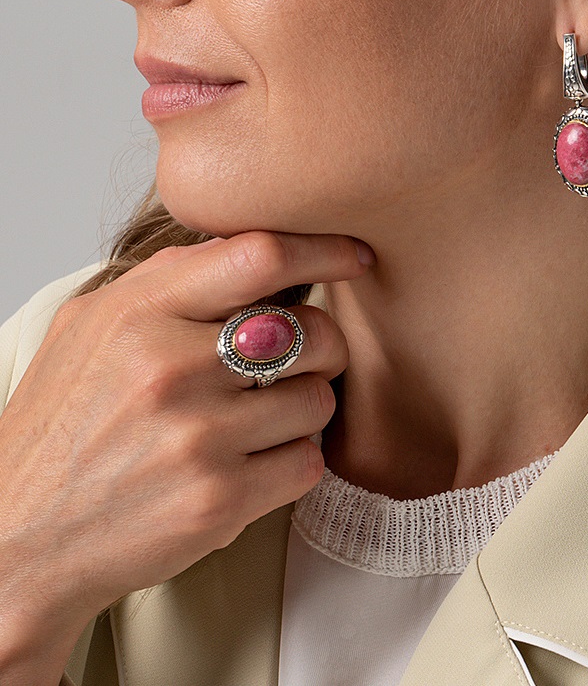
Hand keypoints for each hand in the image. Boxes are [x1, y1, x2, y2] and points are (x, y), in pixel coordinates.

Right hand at [0, 231, 369, 677]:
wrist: (17, 540)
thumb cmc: (63, 424)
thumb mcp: (93, 326)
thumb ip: (171, 280)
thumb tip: (253, 246)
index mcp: (139, 314)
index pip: (261, 256)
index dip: (323, 250)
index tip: (354, 256)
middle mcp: (169, 370)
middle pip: (315, 332)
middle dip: (324, 345)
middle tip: (299, 360)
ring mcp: (197, 439)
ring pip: (319, 400)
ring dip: (303, 409)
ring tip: (257, 419)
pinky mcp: (220, 502)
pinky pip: (309, 461)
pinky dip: (293, 461)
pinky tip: (251, 462)